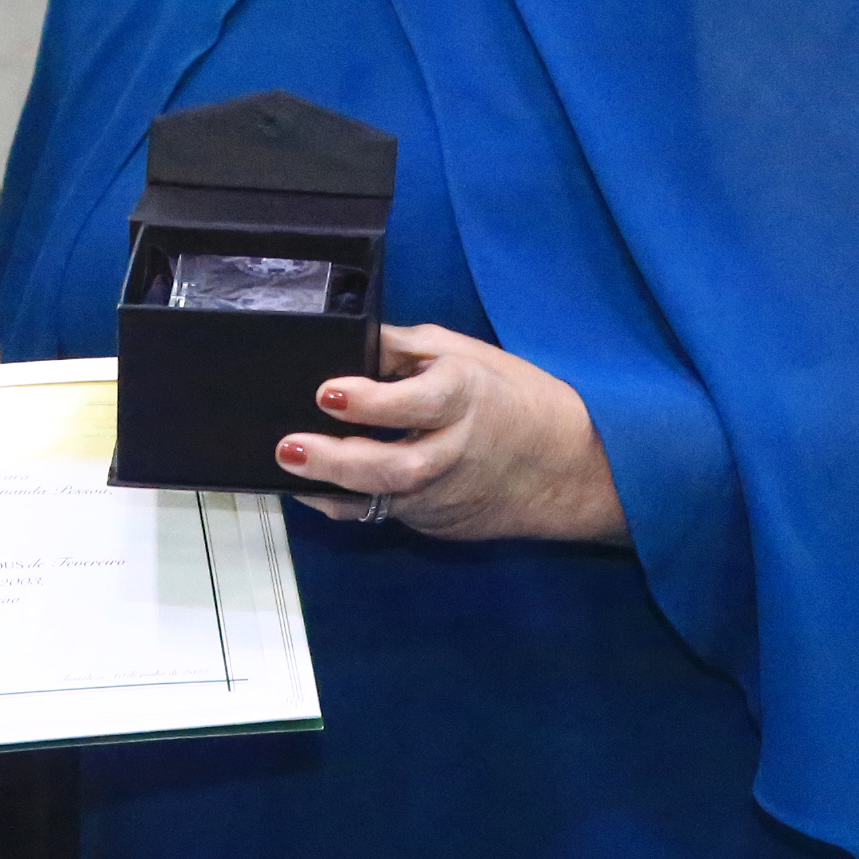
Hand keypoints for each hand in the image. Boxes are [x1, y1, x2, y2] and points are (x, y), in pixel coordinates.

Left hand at [278, 322, 630, 543]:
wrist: (568, 465)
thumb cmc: (512, 398)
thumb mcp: (464, 353)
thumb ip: (402, 347)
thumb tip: (346, 336)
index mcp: (465, 397)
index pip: (418, 402)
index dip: (372, 401)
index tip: (328, 392)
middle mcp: (454, 451)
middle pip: (396, 466)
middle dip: (339, 460)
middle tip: (290, 447)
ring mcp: (444, 494)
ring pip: (384, 500)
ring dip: (333, 487)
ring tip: (290, 471)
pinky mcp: (436, 521)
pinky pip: (385, 513)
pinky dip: (348, 503)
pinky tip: (314, 490)